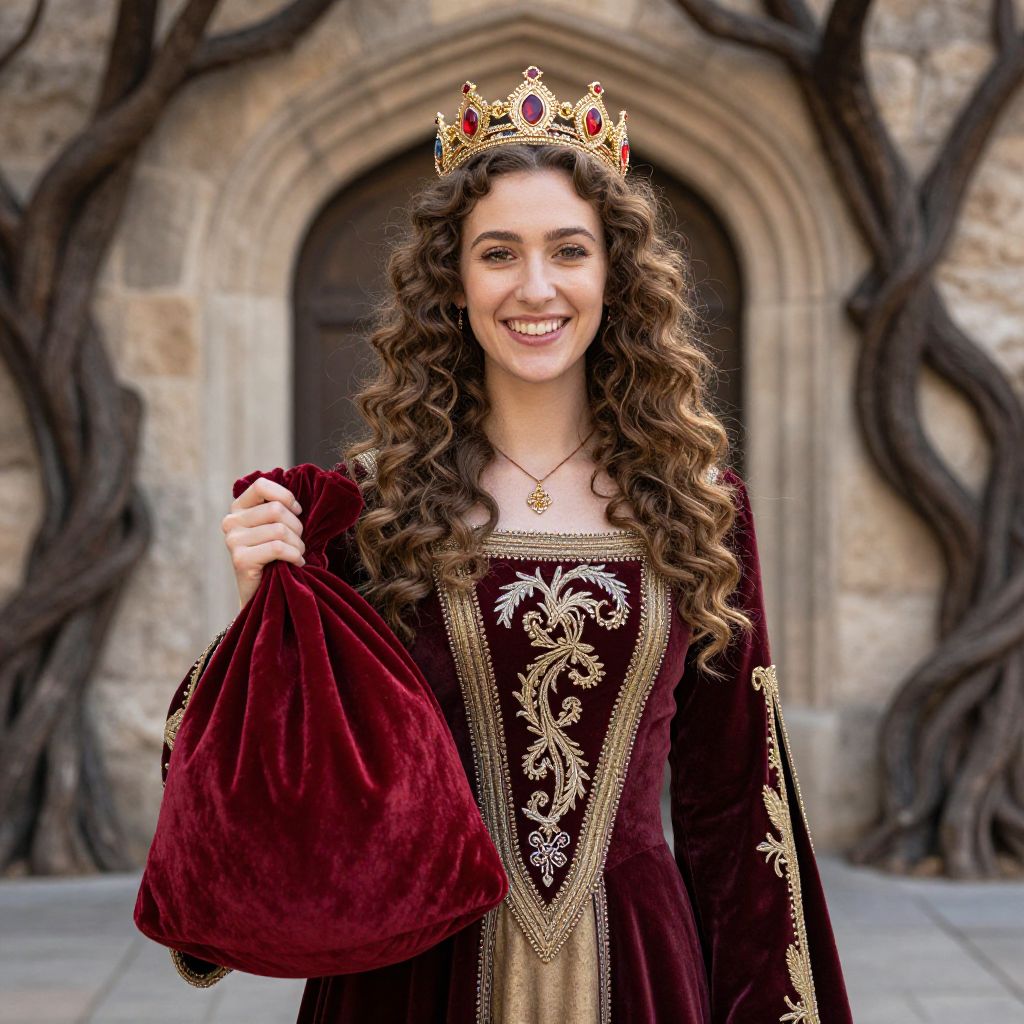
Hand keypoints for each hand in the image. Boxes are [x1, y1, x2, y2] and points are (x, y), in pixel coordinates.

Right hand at [222, 477, 305, 607]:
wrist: (263, 595)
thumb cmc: (276, 558)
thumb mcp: (275, 528)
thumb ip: (280, 511)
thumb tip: (299, 502)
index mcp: (239, 508)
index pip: (261, 485)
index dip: (285, 496)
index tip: (297, 512)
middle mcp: (231, 522)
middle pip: (276, 509)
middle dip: (297, 527)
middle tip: (299, 544)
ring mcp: (233, 540)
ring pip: (279, 529)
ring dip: (297, 545)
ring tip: (297, 555)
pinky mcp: (240, 559)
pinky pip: (277, 548)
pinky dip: (294, 556)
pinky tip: (296, 564)